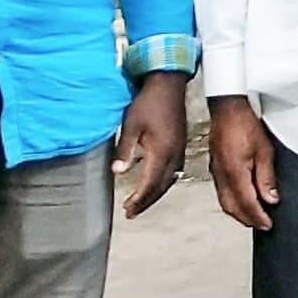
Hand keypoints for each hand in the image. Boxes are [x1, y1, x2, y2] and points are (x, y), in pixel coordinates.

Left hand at [114, 73, 190, 217]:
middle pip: (162, 186)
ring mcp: (179, 149)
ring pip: (169, 180)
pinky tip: (156, 182)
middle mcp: (174, 154)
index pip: (150, 184)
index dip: (140, 199)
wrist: (168, 85)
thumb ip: (124, 150)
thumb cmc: (148, 102)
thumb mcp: (130, 125)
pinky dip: (163, 182)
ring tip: (141, 202)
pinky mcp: (180, 143)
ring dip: (155, 193)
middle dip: (146, 201)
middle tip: (132, 212)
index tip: (128, 210)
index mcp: (162, 151)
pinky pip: (174, 170)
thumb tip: (117, 172)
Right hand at [207, 94, 280, 230]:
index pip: (246, 203)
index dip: (258, 217)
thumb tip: (270, 200)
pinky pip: (221, 192)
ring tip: (254, 217)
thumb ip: (266, 178)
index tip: (268, 225)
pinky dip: (232, 202)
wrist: (227, 109)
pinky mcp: (214, 168)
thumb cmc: (245, 125)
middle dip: (247, 219)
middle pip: (232, 207)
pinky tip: (241, 201)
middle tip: (262, 225)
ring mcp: (216, 172)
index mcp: (234, 172)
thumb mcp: (264, 151)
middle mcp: (222, 176)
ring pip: (225, 202)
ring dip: (238, 213)